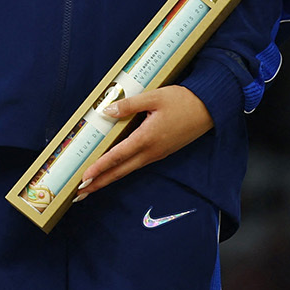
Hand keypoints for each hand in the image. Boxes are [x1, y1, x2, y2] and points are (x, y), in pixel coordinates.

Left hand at [74, 86, 214, 198]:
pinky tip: (113, 171)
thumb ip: (129, 105)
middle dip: (99, 183)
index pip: (117, 156)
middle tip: (79, 193)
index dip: (99, 168)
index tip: (84, 178)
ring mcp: (157, 154)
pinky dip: (121, 170)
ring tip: (91, 186)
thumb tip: (107, 111)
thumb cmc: (182, 101)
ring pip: (128, 169)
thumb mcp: (154, 96)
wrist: (210, 108)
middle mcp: (151, 151)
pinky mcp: (161, 152)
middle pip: (120, 171)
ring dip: (109, 178)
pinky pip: (137, 164)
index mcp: (147, 138)